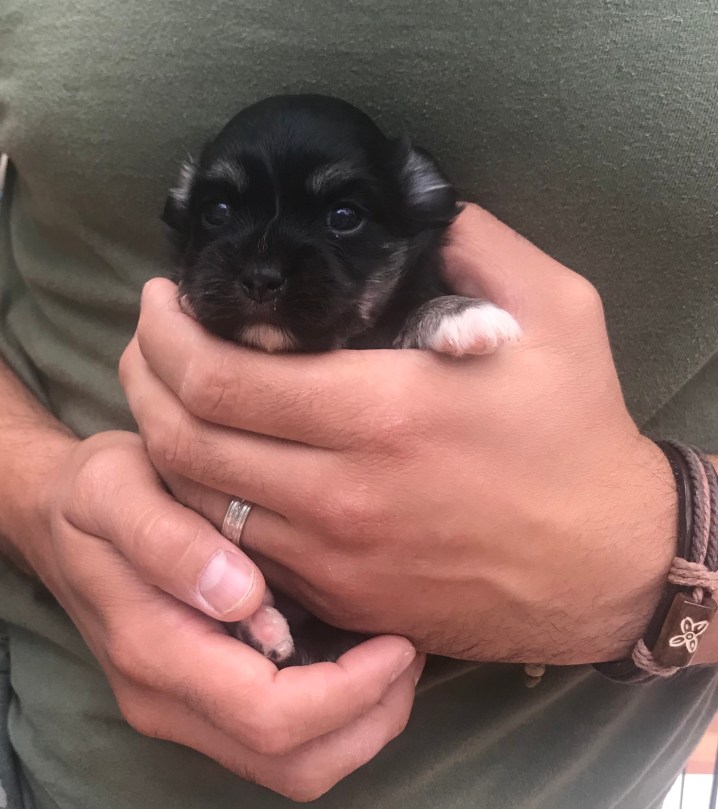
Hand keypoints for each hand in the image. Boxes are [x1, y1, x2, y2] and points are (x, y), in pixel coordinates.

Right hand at [20, 430, 420, 800]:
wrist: (61, 518)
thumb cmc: (97, 494)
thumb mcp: (115, 490)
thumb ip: (166, 541)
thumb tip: (240, 597)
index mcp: (153, 650)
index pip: (267, 714)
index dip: (347, 691)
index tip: (397, 640)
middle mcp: (167, 699)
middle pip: (293, 763)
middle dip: (371, 718)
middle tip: (411, 649)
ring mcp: (184, 707)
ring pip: (293, 767)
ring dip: (361, 725)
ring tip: (397, 657)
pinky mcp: (200, 698)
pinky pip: (282, 740)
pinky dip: (337, 715)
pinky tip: (360, 657)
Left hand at [121, 203, 676, 665]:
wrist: (603, 566)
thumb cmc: (578, 438)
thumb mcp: (556, 313)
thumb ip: (477, 244)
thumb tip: (420, 207)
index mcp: (381, 412)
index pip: (223, 378)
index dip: (169, 334)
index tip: (162, 299)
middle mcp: (341, 494)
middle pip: (187, 444)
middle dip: (144, 382)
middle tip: (147, 341)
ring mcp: (335, 557)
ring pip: (198, 506)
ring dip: (162, 445)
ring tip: (165, 396)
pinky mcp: (341, 596)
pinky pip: (241, 552)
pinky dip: (207, 505)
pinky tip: (215, 465)